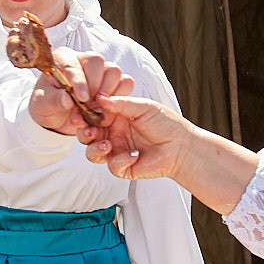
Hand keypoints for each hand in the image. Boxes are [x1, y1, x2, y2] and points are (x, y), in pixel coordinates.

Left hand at [30, 49, 131, 134]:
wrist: (57, 116)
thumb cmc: (47, 105)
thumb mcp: (43, 104)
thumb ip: (53, 100)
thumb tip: (67, 100)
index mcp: (62, 59)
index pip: (73, 64)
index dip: (79, 82)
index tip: (81, 99)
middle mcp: (83, 60)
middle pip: (97, 62)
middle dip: (94, 86)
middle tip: (87, 105)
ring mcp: (100, 69)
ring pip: (114, 71)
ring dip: (107, 92)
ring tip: (95, 108)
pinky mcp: (113, 81)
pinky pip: (125, 82)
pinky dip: (119, 97)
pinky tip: (106, 108)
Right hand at [78, 95, 193, 180]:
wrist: (182, 146)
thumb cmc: (166, 124)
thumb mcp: (143, 107)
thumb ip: (120, 104)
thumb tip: (99, 96)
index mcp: (116, 117)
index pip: (93, 115)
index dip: (85, 114)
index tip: (81, 112)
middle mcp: (113, 134)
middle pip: (88, 135)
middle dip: (84, 133)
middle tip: (89, 131)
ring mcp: (117, 151)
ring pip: (93, 153)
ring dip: (95, 149)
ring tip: (107, 145)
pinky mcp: (123, 167)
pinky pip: (112, 166)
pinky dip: (120, 161)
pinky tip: (134, 156)